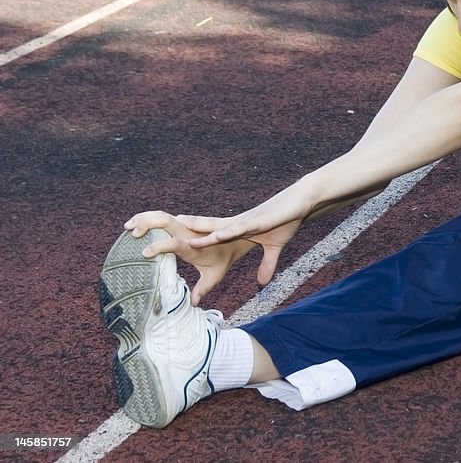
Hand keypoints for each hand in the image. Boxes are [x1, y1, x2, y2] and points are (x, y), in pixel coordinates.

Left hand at [124, 211, 299, 304]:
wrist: (302, 204)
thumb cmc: (285, 222)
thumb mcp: (274, 250)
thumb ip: (266, 265)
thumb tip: (262, 283)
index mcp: (228, 230)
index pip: (195, 234)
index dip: (172, 237)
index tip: (147, 243)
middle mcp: (229, 224)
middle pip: (191, 225)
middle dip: (163, 226)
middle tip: (133, 229)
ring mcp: (241, 222)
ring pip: (209, 228)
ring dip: (188, 232)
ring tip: (163, 238)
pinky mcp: (257, 222)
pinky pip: (235, 229)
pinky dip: (221, 234)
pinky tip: (209, 238)